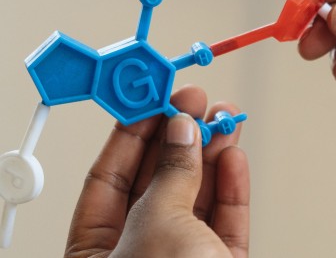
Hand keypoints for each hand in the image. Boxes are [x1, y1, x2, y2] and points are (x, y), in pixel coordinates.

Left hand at [65, 86, 249, 257]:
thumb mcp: (157, 224)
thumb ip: (170, 174)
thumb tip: (182, 131)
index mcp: (94, 255)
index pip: (107, 181)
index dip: (131, 135)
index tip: (153, 100)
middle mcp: (135, 254)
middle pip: (155, 184)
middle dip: (179, 139)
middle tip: (195, 103)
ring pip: (195, 199)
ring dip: (211, 156)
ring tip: (225, 121)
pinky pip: (223, 222)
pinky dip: (230, 189)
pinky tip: (234, 159)